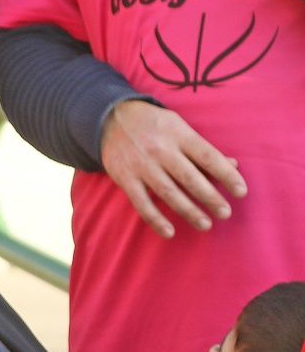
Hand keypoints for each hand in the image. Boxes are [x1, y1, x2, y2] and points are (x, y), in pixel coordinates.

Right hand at [99, 100, 246, 237]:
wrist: (111, 119)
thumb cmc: (154, 125)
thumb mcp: (180, 128)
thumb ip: (203, 148)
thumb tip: (232, 165)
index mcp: (179, 135)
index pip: (208, 157)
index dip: (227, 175)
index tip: (241, 192)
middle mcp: (161, 150)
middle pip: (190, 178)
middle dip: (210, 197)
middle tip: (225, 213)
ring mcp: (142, 165)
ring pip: (169, 192)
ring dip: (188, 211)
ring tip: (205, 225)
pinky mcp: (125, 178)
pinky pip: (141, 203)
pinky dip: (155, 219)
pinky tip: (169, 232)